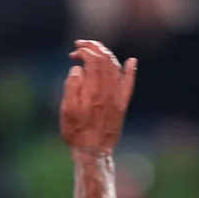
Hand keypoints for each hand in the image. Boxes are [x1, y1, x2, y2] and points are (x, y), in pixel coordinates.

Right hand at [60, 40, 136, 154]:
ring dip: (106, 55)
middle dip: (94, 47)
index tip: (74, 52)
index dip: (84, 51)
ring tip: (96, 50)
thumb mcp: (66, 109)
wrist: (93, 152)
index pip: (93, 59)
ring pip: (116, 67)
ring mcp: (117, 97)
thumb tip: (77, 68)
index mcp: (93, 90)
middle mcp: (108, 90)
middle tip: (81, 45)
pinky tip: (131, 61)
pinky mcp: (122, 104)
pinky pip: (129, 84)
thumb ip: (72, 86)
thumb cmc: (76, 132)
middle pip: (105, 59)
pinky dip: (131, 71)